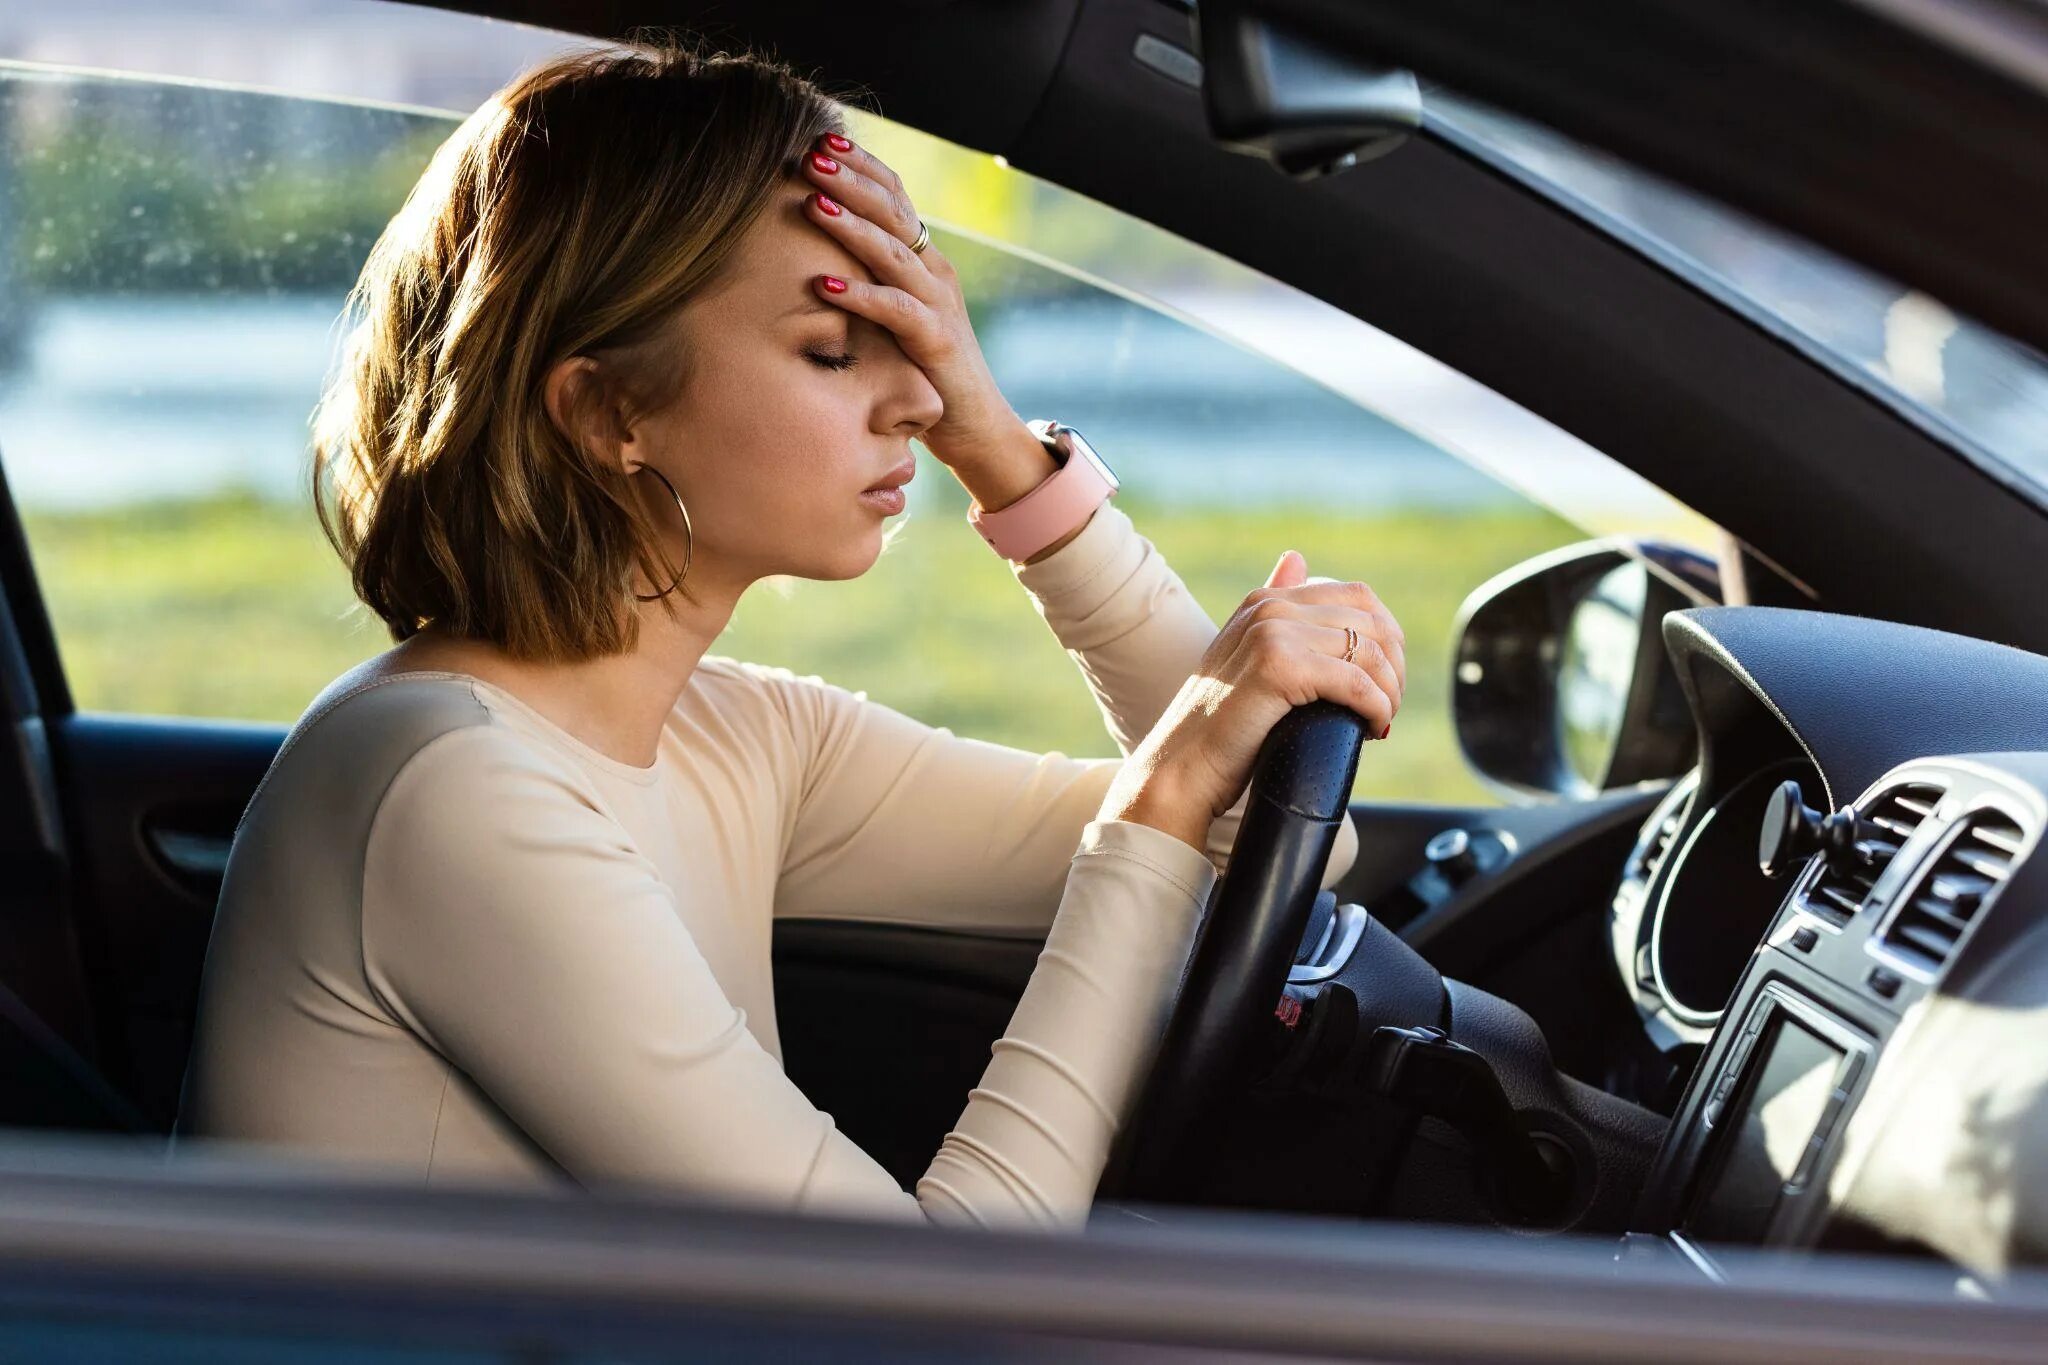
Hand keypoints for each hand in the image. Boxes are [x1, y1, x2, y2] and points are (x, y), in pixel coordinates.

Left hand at [798, 134, 1017, 469]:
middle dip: (851, 180)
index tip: (820, 140)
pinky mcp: (936, 342)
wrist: (973, 425)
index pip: (895, 196)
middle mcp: (935, 271)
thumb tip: (814, 251)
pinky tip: (824, 284)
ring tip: (812, 203)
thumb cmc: (922, 369)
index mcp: (925, 258)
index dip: (861, 165)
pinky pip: (897, 311)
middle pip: (894, 211)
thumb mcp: (892, 312)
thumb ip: (868, 277)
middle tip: (809, 155)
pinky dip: (861, 296)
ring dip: (851, 225)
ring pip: (894, 253)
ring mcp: (939, 304)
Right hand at [1101, 551, 1404, 851]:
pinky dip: (1376, 708)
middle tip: (1387, 706)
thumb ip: (1274, 613)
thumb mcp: (1246, 657)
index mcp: (1265, 601)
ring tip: (1380, 721)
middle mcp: (1269, 608)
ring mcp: (1272, 633)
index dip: (1387, 639)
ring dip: (1389, 691)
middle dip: (1393, 667)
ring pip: (1370, 653)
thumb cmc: (1218, 729)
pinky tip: (1373, 728)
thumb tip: (1297, 559)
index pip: (1358, 596)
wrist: (1180, 769)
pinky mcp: (1279, 667)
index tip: (1384, 680)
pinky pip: (1356, 683)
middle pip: (1371, 622)